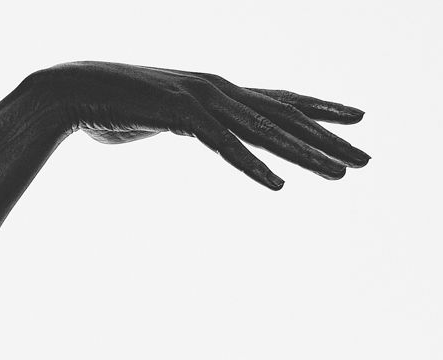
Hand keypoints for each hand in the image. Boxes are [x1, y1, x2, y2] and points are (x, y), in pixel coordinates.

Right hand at [39, 63, 367, 189]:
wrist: (75, 90)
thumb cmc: (119, 106)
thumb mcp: (171, 119)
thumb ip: (195, 125)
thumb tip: (203, 131)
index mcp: (222, 92)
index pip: (284, 100)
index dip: (323, 108)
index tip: (359, 119)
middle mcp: (222, 90)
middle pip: (287, 117)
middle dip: (330, 138)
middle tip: (368, 159)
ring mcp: (205, 100)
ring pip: (266, 132)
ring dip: (305, 155)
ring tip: (339, 175)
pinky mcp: (183, 116)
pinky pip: (225, 148)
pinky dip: (252, 167)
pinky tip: (278, 186)